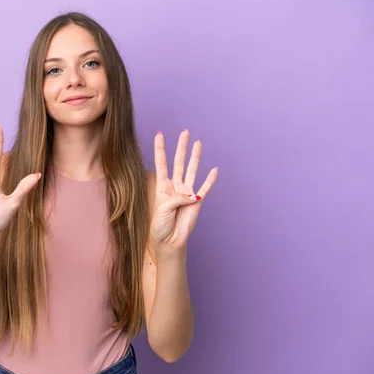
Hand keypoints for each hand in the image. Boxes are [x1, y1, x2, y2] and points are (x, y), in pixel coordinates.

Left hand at [151, 129, 217, 252]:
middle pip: (179, 162)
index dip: (160, 149)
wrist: (169, 241)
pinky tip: (214, 169)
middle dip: (181, 147)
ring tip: (198, 143)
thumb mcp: (162, 209)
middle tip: (185, 132)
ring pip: (192, 170)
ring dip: (195, 157)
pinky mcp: (197, 202)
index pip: (161, 164)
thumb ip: (176, 199)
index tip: (159, 134)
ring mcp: (187, 193)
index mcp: (163, 187)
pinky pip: (205, 188)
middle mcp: (175, 187)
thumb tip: (192, 195)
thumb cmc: (161, 226)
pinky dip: (210, 179)